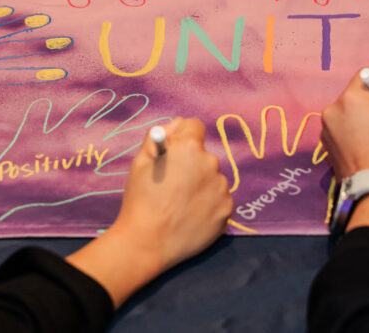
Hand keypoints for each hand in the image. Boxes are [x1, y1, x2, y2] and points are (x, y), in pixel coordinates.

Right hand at [67, 118, 232, 307]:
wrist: (147, 242)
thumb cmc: (141, 200)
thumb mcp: (141, 161)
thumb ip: (159, 135)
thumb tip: (177, 125)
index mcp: (189, 148)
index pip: (194, 126)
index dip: (181, 137)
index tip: (173, 153)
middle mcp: (211, 164)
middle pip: (203, 155)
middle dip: (190, 164)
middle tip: (172, 185)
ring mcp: (222, 189)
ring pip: (212, 178)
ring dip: (201, 185)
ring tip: (179, 204)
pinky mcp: (227, 211)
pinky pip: (218, 199)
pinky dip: (208, 204)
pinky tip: (190, 216)